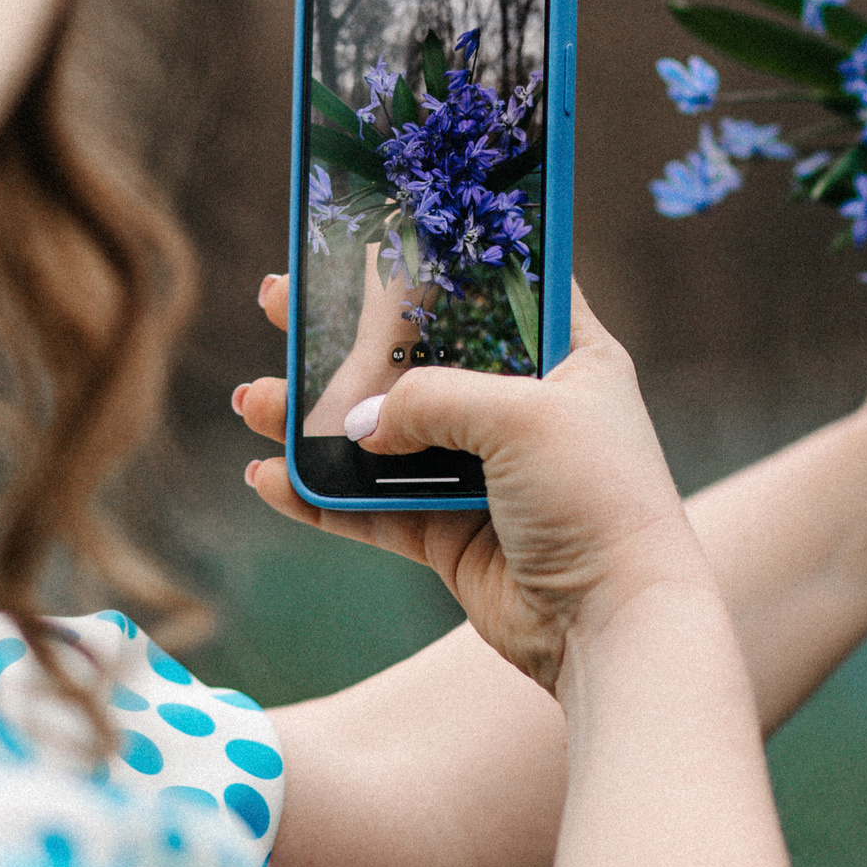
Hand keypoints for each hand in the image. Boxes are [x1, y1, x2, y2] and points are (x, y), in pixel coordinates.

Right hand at [239, 278, 704, 694]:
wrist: (613, 627)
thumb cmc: (597, 501)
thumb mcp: (521, 416)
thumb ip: (430, 398)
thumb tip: (359, 423)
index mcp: (566, 356)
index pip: (494, 287)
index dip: (434, 262)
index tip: (369, 239)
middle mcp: (523, 408)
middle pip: (416, 356)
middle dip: (342, 335)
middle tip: (279, 303)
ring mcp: (483, 472)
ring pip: (382, 433)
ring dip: (314, 419)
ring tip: (252, 401)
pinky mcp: (451, 531)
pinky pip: (372, 506)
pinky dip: (320, 495)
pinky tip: (269, 478)